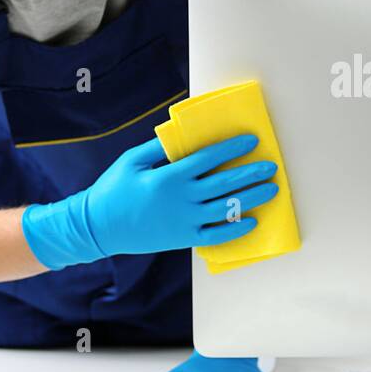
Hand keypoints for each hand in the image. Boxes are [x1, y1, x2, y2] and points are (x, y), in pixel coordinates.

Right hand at [21, 133, 278, 269]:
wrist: (98, 227)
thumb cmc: (113, 189)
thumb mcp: (132, 161)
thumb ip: (158, 147)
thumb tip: (180, 133)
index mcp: (169, 176)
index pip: (209, 158)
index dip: (232, 148)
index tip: (252, 141)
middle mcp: (181, 199)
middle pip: (225, 183)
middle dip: (251, 173)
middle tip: (272, 167)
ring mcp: (185, 221)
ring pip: (226, 208)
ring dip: (252, 198)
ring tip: (271, 190)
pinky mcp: (184, 238)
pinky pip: (216, 235)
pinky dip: (235, 229)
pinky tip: (252, 221)